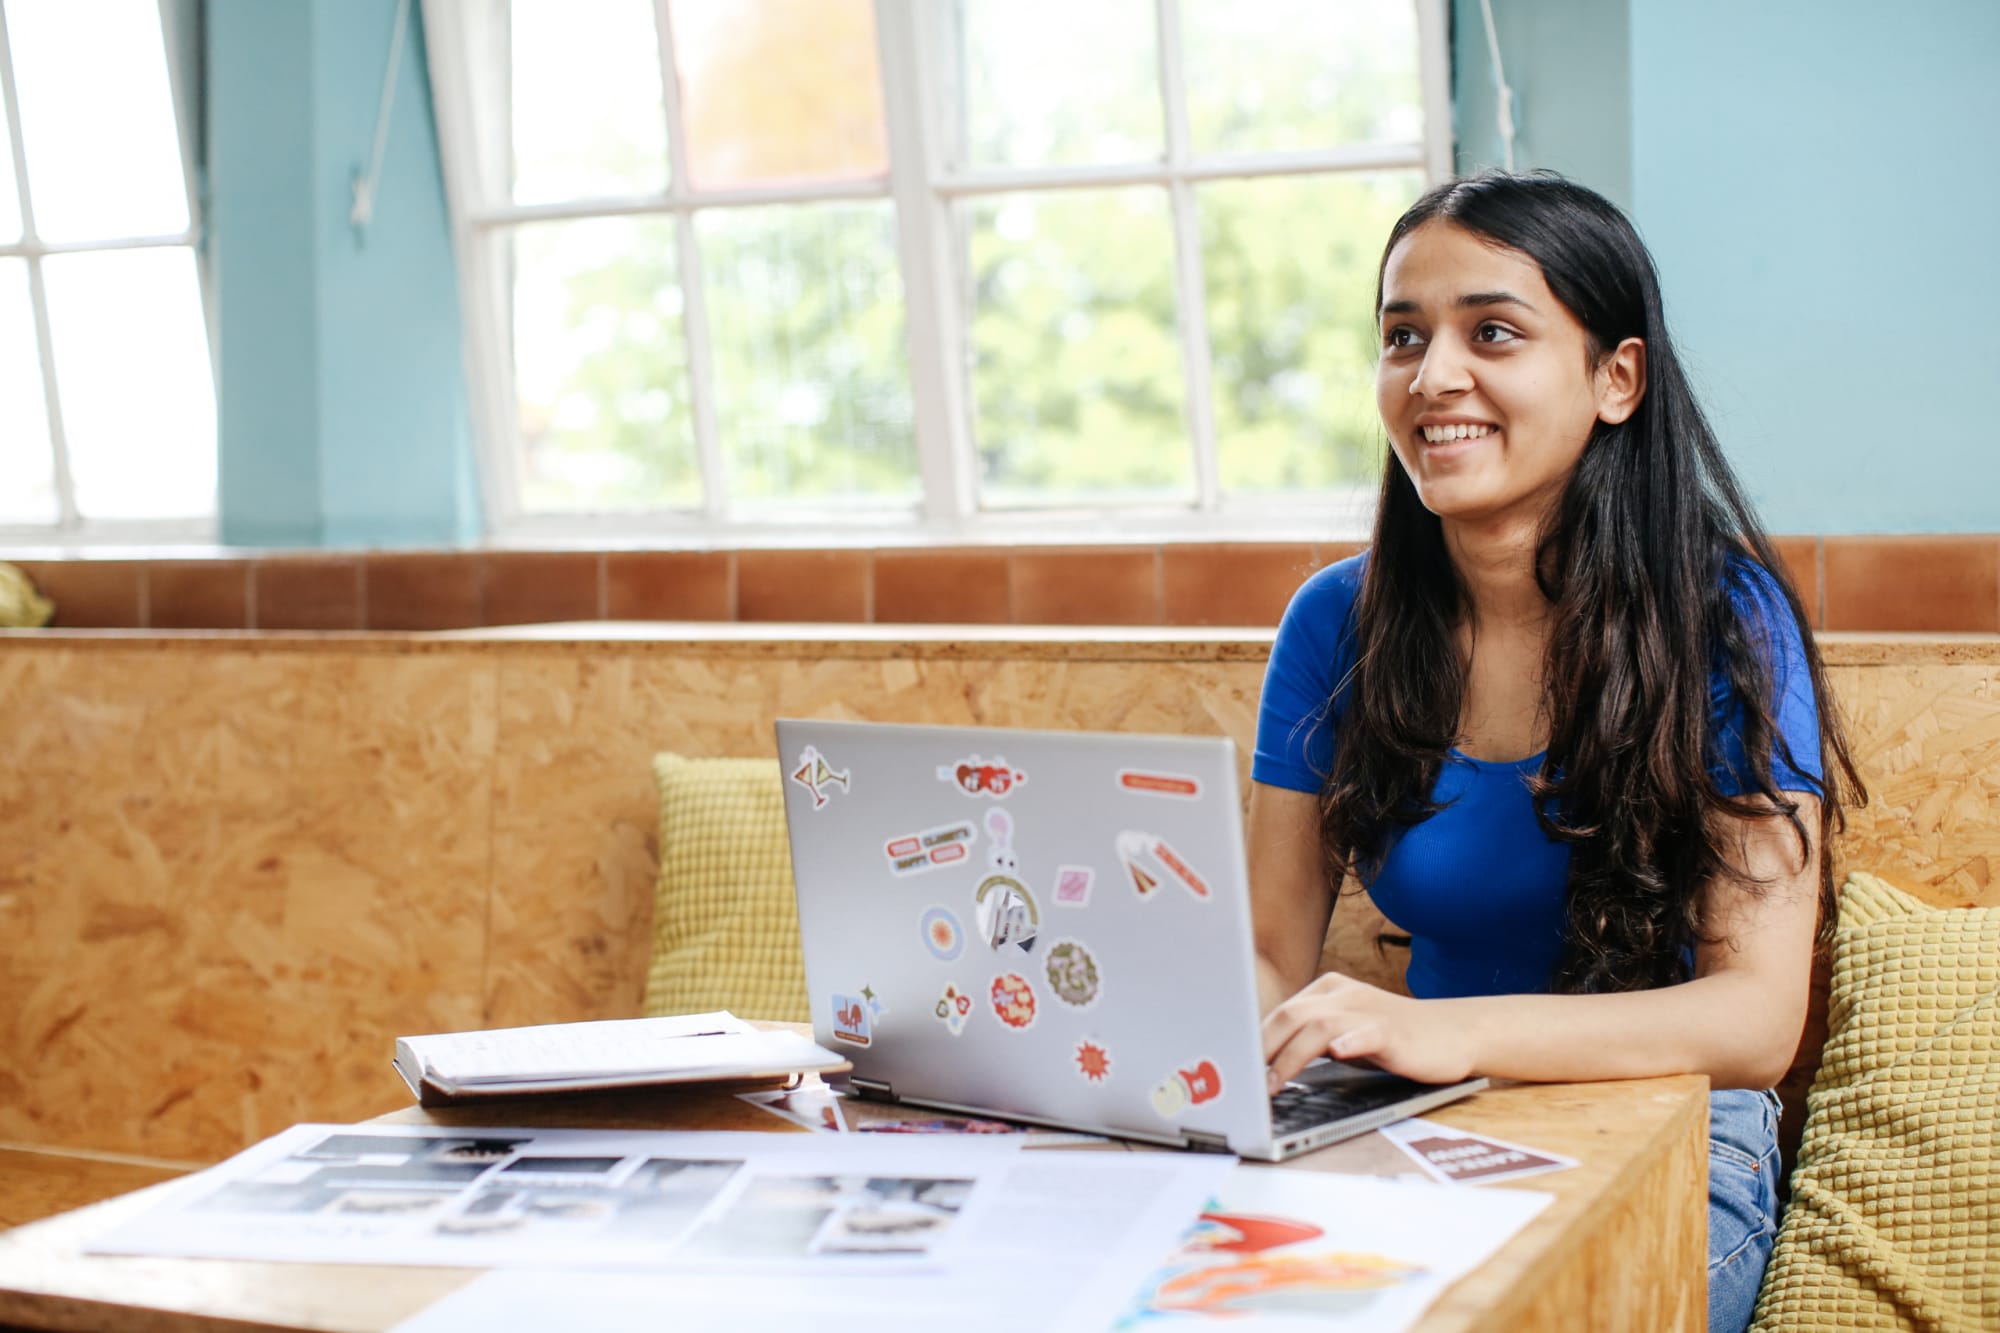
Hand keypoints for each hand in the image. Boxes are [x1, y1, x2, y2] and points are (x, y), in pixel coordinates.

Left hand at [1262, 972, 1478, 1090]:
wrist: (1453, 1033)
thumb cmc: (1393, 1039)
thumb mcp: (1344, 1035)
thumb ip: (1310, 1042)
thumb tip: (1263, 1066)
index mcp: (1326, 992)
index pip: (1280, 1014)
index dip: (1253, 1041)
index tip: (1233, 1068)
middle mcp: (1342, 995)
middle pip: (1290, 1015)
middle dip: (1261, 1049)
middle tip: (1243, 1081)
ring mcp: (1367, 1010)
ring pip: (1317, 1025)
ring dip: (1290, 1056)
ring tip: (1272, 1082)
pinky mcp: (1393, 1030)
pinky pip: (1366, 1031)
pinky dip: (1349, 1041)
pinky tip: (1338, 1052)